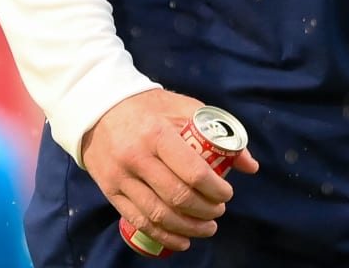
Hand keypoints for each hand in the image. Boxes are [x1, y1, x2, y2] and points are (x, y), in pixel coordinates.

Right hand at [81, 90, 260, 253]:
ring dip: (188, 228)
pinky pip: (139, 221)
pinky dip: (163, 236)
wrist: (98, 109)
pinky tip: (182, 241)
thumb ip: (217, 132)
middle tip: (219, 211)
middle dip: (206, 211)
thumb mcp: (184, 108)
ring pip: (159, 215)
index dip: (216, 190)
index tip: (227, 193)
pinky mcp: (111, 192)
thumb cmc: (149, 108)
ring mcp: (121, 177)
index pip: (193, 172)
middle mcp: (137, 158)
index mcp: (158, 134)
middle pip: (178, 197)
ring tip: (207, 228)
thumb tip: (250, 165)